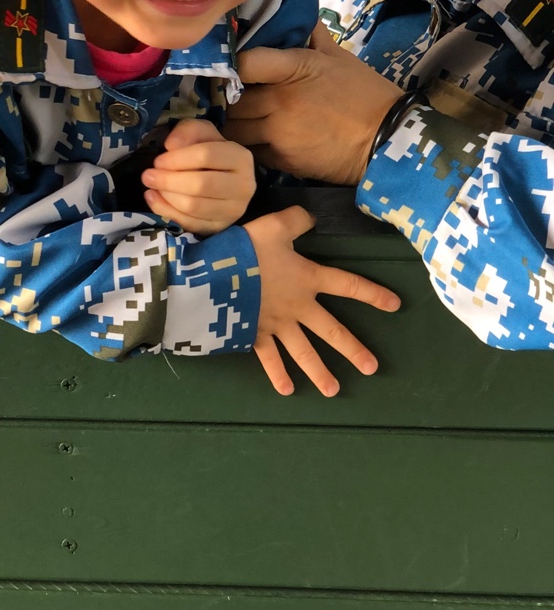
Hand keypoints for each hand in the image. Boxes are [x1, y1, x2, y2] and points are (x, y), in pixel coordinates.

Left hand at [141, 117, 255, 234]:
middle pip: (200, 185)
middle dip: (168, 181)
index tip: (158, 161)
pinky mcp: (220, 227)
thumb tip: (171, 145)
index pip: (206, 156)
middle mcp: (244, 186)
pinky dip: (167, 212)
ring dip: (167, 196)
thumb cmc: (209, 154)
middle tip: (147, 176)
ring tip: (152, 187)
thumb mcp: (200, 133)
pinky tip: (154, 199)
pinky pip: (189, 223)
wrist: (223, 179)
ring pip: (193, 206)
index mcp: (241, 158)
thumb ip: (187, 131)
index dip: (177, 159)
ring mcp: (234, 210)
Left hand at [226, 24, 402, 184]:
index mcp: (294, 68)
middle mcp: (280, 100)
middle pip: (232, 100)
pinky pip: (250, 150)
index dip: (234, 66)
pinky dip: (250, 145)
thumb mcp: (339, 57)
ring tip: (246, 120)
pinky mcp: (281, 159)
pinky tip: (261, 140)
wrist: (384, 140)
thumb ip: (312, 36)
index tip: (236, 69)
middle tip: (238, 98)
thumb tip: (298, 13)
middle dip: (231, 100)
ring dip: (237, 125)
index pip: (244, 63)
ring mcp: (278, 132)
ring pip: (235, 129)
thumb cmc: (364, 94)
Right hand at [243, 205, 400, 395]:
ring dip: (319, 373)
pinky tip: (287, 390)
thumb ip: (296, 220)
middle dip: (352, 350)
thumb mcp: (274, 226)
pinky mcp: (254, 336)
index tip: (396, 305)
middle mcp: (298, 307)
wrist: (214, 278)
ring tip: (333, 391)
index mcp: (307, 279)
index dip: (372, 294)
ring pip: (304, 353)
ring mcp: (276, 326)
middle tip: (372, 369)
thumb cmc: (247, 251)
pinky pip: (269, 359)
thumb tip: (311, 218)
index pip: (347, 285)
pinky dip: (277, 375)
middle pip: (331, 331)